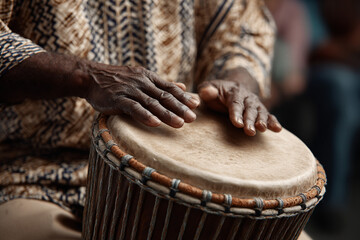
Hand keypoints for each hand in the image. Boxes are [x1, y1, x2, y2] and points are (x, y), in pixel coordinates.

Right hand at [82, 63, 198, 127]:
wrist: (90, 77)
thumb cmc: (118, 80)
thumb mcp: (141, 77)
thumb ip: (161, 84)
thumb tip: (183, 87)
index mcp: (148, 77)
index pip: (170, 88)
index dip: (183, 97)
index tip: (196, 105)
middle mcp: (141, 83)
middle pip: (164, 96)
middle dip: (180, 108)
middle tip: (193, 118)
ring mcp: (130, 90)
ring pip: (152, 103)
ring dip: (166, 114)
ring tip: (180, 124)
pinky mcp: (117, 99)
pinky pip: (133, 108)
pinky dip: (145, 115)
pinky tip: (155, 123)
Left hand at [198, 77, 280, 135]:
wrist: (230, 88)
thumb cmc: (216, 92)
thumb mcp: (208, 88)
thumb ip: (206, 90)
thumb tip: (207, 91)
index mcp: (234, 92)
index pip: (235, 103)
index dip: (236, 113)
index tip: (237, 123)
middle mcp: (247, 97)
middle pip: (249, 109)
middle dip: (250, 120)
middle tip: (249, 131)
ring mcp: (255, 104)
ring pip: (260, 112)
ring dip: (262, 121)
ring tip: (262, 129)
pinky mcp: (260, 111)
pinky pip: (268, 115)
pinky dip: (273, 122)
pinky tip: (277, 129)